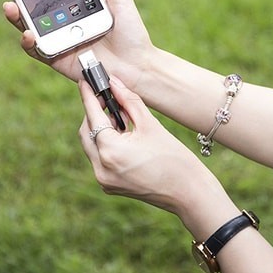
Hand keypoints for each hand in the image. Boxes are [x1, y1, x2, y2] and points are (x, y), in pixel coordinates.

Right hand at [0, 0, 153, 89]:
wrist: (139, 65)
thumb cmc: (131, 32)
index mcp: (72, 4)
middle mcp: (60, 20)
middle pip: (28, 1)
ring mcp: (56, 39)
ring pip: (26, 25)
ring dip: (14, 15)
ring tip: (9, 5)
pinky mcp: (56, 58)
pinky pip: (36, 50)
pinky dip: (29, 42)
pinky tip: (28, 33)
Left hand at [78, 76, 225, 217]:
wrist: (188, 192)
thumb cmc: (174, 158)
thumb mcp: (150, 124)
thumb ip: (128, 101)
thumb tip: (114, 83)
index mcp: (111, 151)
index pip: (92, 116)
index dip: (88, 96)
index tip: (84, 80)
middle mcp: (101, 168)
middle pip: (86, 132)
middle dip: (94, 113)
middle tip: (107, 97)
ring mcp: (103, 180)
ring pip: (91, 145)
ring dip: (100, 128)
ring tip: (120, 116)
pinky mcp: (109, 185)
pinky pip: (100, 158)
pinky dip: (106, 144)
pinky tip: (123, 135)